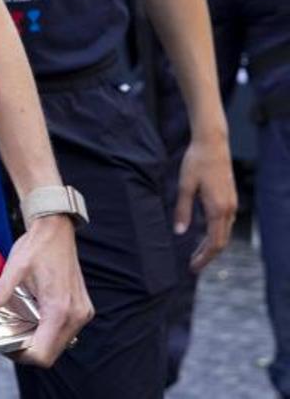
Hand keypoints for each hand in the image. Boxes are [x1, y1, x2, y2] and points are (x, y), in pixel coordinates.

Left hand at [0, 215, 93, 367]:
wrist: (56, 229)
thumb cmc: (38, 246)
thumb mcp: (15, 268)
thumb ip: (0, 291)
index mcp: (59, 309)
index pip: (43, 354)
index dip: (22, 356)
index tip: (7, 346)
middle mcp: (75, 316)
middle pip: (51, 353)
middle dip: (29, 350)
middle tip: (10, 337)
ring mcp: (82, 314)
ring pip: (60, 345)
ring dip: (40, 342)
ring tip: (21, 328)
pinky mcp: (82, 309)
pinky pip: (66, 332)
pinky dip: (50, 332)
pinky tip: (35, 318)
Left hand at [175, 132, 236, 271]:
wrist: (212, 143)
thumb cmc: (196, 162)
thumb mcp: (185, 185)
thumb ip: (183, 210)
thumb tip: (179, 233)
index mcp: (217, 209)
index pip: (213, 243)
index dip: (203, 257)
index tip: (192, 268)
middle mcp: (228, 210)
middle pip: (221, 242)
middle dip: (207, 256)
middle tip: (193, 266)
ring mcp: (232, 204)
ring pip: (224, 233)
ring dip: (212, 246)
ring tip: (197, 254)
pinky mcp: (230, 198)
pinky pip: (225, 224)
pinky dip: (216, 234)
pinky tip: (205, 235)